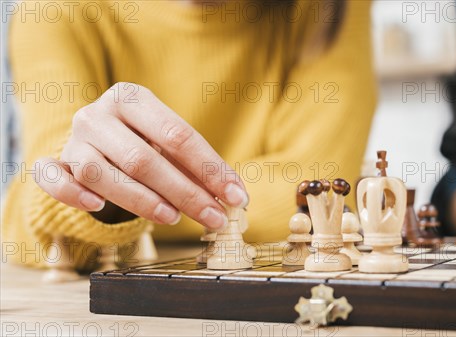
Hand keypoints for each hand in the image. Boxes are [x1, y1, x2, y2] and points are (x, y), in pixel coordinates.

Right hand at [35, 83, 247, 228]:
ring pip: (101, 174)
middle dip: (185, 193)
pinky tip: (96, 207)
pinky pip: (53, 179)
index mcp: (132, 97)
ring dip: (141, 201)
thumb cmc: (141, 140)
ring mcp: (73, 139)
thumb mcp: (168, 143)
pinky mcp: (55, 163)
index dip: (210, 169)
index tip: (236, 196)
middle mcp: (98, 114)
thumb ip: (197, 165)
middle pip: (143, 158)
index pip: (178, 135)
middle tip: (214, 216)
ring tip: (173, 217)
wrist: (97, 138)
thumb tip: (235, 195)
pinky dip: (73, 194)